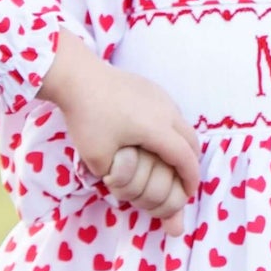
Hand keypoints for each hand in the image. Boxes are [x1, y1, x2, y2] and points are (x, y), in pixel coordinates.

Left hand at [38, 33, 200, 236]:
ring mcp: (162, 96)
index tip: (189, 193)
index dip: (190, 179)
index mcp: (158, 129)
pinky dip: (173, 131)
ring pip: (184, 125)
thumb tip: (123, 184)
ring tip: (172, 159)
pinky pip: (173, 114)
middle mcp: (167, 111)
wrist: (77, 76)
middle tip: (184, 179)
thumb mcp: (96, 158)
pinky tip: (157, 136)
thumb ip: (113, 177)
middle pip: (192, 141)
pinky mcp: (153, 88)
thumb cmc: (87, 117)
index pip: (185, 159)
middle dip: (191, 163)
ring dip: (183, 145)